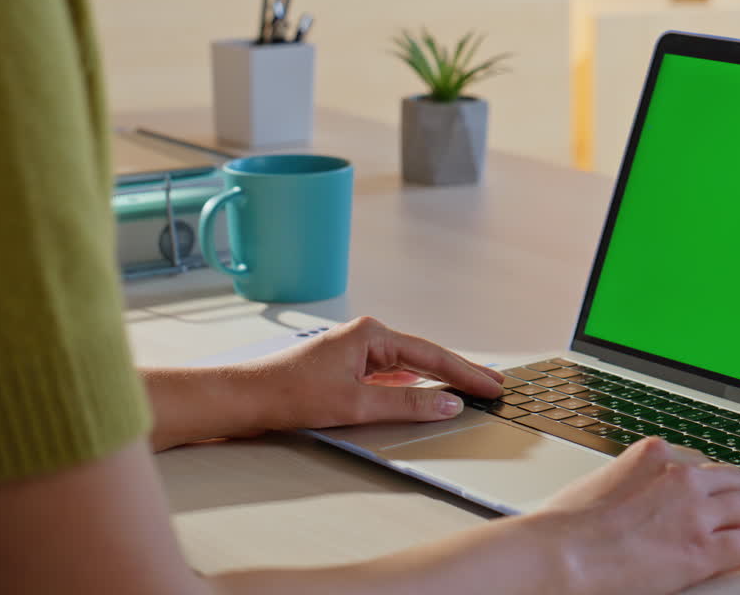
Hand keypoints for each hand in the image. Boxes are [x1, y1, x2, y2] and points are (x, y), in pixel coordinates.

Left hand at [239, 316, 503, 429]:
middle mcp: (366, 337)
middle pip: (424, 357)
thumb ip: (407, 405)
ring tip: (468, 390)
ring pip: (408, 367)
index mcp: (372, 334)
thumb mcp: (357, 404)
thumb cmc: (292, 394)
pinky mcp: (346, 368)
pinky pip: (390, 376)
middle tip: (492, 386)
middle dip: (458, 373)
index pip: (431, 355)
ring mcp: (356, 352)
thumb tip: (448, 404)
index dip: (465, 373)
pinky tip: (425, 394)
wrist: (247, 398)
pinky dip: (412, 387)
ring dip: (436, 380)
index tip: (491, 386)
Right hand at [540, 437, 739, 593]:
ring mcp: (696, 512)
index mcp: (653, 457)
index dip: (721, 474)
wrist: (565, 552)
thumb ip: (627, 486)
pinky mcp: (704, 547)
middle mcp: (681, 477)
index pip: (698, 463)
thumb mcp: (598, 486)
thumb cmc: (567, 525)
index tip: (730, 477)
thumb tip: (630, 500)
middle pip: (732, 478)